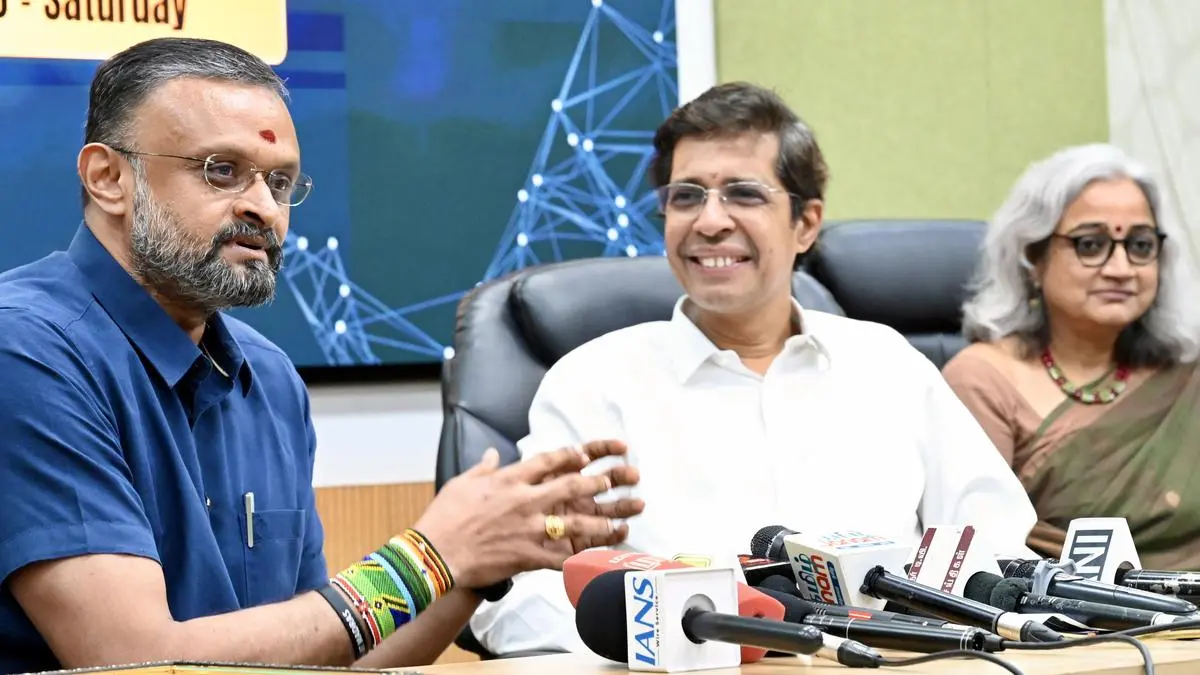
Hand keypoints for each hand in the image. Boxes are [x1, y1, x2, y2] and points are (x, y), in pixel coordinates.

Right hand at [413, 441, 642, 588]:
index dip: (570, 455)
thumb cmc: (444, 516)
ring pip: (574, 523)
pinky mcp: (528, 555)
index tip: (586, 454)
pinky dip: (579, 560)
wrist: (435, 553)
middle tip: (614, 480)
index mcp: (509, 480)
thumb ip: (483, 468)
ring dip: (600, 523)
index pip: (547, 461)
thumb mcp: (462, 483)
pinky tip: (595, 562)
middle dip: (596, 482)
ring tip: (619, 524)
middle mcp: (525, 500)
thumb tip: (492, 455)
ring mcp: (529, 529)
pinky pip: (560, 558)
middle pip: (570, 485)